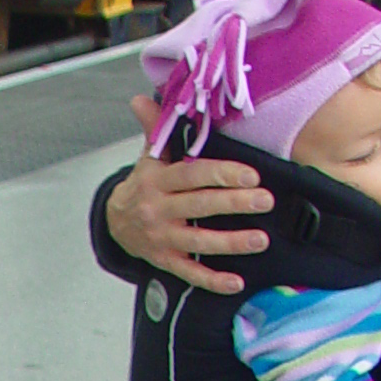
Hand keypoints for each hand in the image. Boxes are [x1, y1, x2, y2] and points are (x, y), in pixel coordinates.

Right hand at [104, 93, 272, 293]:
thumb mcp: (148, 158)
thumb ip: (155, 129)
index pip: (193, 175)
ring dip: (231, 242)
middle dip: (235, 203)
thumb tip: (141, 98)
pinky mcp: (164, 260)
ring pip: (198, 241)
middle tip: (266, 201)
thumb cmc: (144, 185)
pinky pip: (189, 272)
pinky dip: (212, 280)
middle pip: (200, 206)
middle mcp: (158, 210)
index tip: (251, 175)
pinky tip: (236, 282)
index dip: (222, 174)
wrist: (115, 223)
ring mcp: (161, 238)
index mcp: (158, 181)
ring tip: (260, 240)